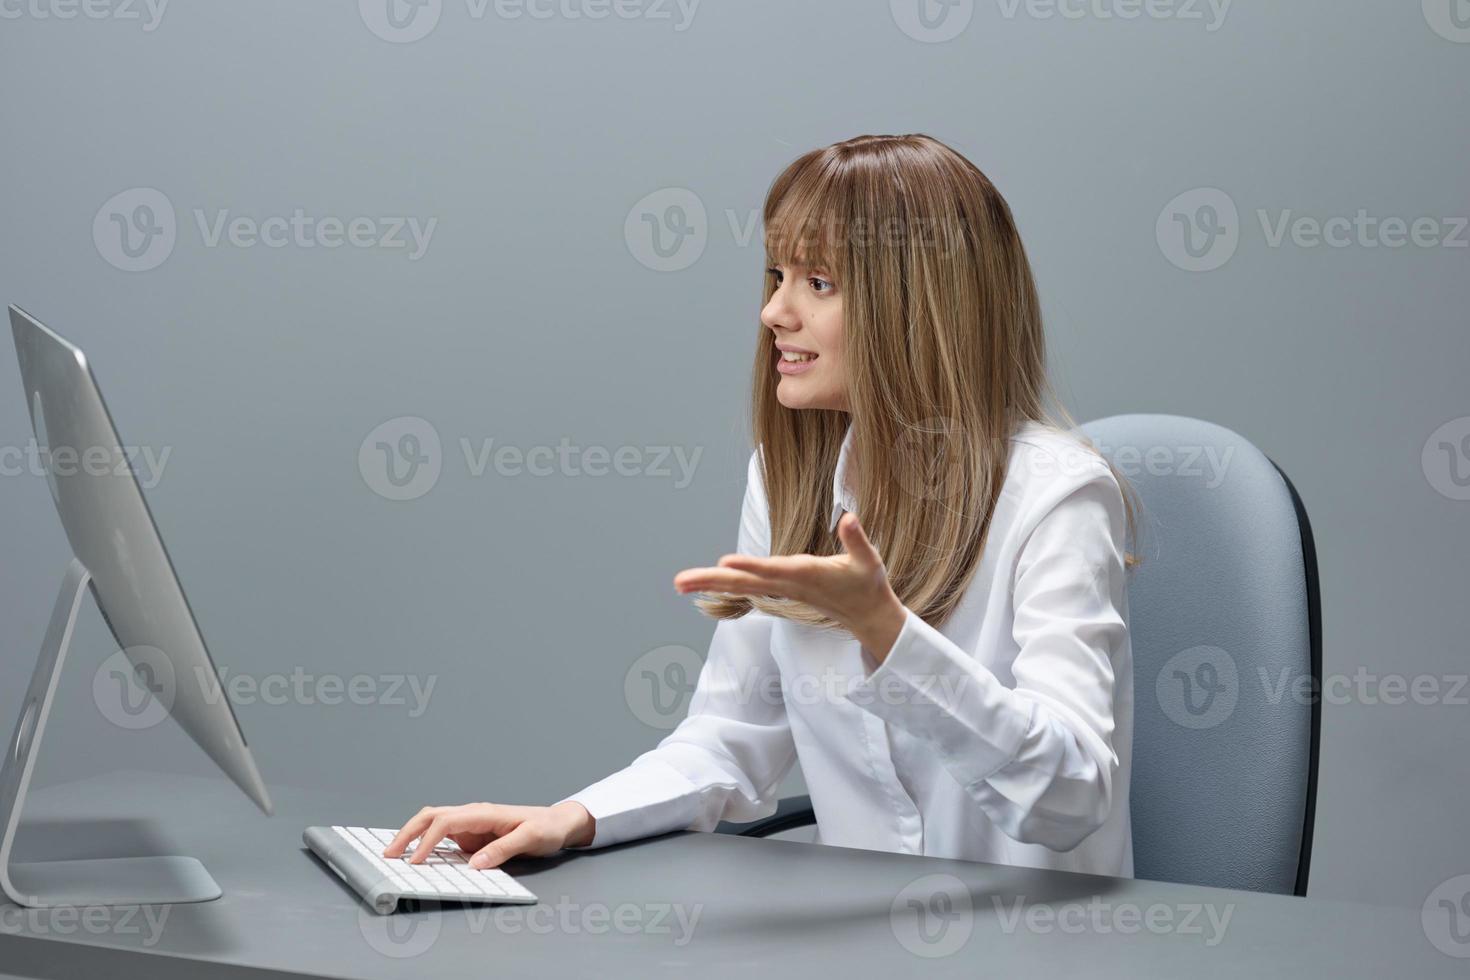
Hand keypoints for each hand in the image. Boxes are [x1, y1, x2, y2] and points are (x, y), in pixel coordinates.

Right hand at [383, 801, 594, 869]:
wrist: (558, 823)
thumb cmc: (546, 828)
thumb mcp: (531, 839)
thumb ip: (503, 850)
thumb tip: (475, 865)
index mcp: (483, 813)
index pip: (446, 822)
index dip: (427, 841)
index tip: (415, 861)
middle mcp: (472, 816)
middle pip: (431, 817)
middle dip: (407, 833)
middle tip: (389, 854)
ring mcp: (470, 825)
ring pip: (433, 824)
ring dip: (412, 836)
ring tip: (394, 855)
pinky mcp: (471, 836)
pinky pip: (443, 838)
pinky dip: (425, 844)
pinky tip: (415, 858)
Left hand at [673, 512, 907, 661]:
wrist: (866, 616)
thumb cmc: (867, 584)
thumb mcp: (869, 561)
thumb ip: (857, 540)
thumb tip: (848, 517)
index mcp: (807, 575)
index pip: (775, 570)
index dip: (751, 565)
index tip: (725, 562)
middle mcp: (787, 584)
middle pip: (744, 582)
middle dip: (711, 580)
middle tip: (678, 582)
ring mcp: (780, 588)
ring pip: (740, 585)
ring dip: (708, 583)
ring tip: (678, 583)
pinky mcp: (779, 589)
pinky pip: (745, 587)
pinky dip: (722, 584)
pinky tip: (702, 582)